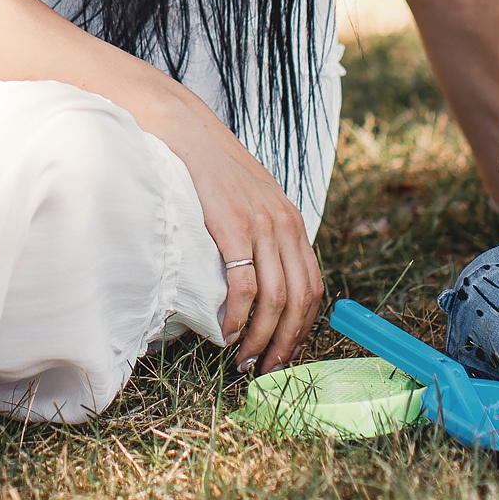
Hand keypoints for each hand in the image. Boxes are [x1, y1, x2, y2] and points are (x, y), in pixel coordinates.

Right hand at [149, 92, 321, 374]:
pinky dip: (237, 316)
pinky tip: (226, 331)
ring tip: (245, 359)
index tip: (285, 352)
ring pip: (275, 298)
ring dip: (261, 337)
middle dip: (286, 342)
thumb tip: (263, 283)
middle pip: (300, 299)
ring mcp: (259, 224)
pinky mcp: (231, 225)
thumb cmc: (211, 171)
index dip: (303, 327)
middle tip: (267, 368)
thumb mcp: (252, 201)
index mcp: (292, 223)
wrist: (185, 131)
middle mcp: (284, 225)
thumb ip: (264, 236)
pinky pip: (243, 284)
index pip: (313, 287)